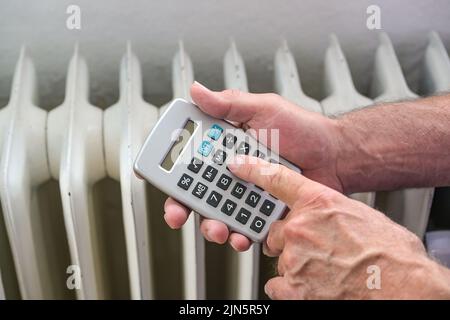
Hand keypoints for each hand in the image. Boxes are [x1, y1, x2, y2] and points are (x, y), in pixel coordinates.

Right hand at [164, 82, 340, 250]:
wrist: (336, 157)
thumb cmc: (303, 130)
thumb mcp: (264, 109)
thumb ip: (229, 104)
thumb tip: (197, 90)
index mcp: (225, 146)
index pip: (188, 159)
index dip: (170, 169)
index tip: (158, 179)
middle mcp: (232, 171)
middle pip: (195, 192)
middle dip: (181, 207)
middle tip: (177, 215)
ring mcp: (246, 193)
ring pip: (216, 215)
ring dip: (210, 226)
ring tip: (218, 228)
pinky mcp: (262, 212)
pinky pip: (244, 227)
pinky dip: (240, 235)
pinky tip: (241, 235)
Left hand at [229, 156, 449, 298]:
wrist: (402, 284)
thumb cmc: (388, 251)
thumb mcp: (360, 215)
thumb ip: (332, 211)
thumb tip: (324, 216)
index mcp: (318, 203)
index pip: (276, 178)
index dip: (253, 170)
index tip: (237, 165)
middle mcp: (301, 227)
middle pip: (278, 229)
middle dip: (291, 239)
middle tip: (315, 247)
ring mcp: (295, 257)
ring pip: (280, 257)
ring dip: (295, 264)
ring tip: (324, 269)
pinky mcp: (293, 286)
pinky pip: (276, 283)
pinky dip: (289, 286)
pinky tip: (312, 285)